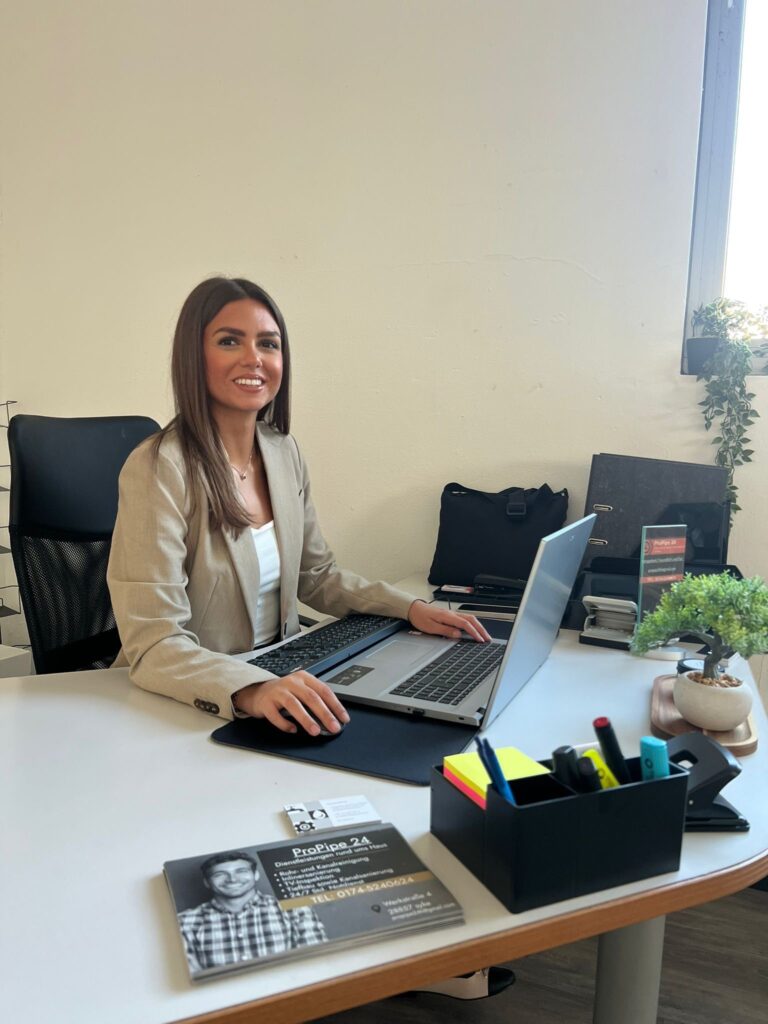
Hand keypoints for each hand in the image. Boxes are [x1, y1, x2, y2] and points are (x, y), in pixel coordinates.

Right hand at [233, 672, 350, 735]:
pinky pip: (276, 715)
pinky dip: (285, 724)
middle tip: (334, 727)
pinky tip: (292, 730)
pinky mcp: (265, 703)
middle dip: (325, 714)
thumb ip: (315, 701)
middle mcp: (291, 682)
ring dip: (306, 719)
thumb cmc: (284, 693)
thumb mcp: (301, 690)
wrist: (257, 692)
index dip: (335, 705)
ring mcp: (277, 692)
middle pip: (311, 697)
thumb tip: (332, 720)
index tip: (343, 719)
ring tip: (315, 731)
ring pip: (294, 705)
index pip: (324, 690)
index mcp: (304, 678)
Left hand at [407, 600, 491, 641]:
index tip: (480, 640)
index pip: (465, 624)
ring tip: (484, 635)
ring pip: (470, 618)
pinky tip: (475, 629)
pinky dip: (473, 624)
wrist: (414, 609)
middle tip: (488, 638)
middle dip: (481, 629)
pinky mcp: (451, 615)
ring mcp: (452, 614)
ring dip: (478, 626)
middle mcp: (452, 614)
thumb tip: (458, 635)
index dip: (474, 632)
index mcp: (448, 616)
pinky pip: (465, 618)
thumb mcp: (431, 627)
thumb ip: (445, 631)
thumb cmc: (420, 617)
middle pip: (471, 620)